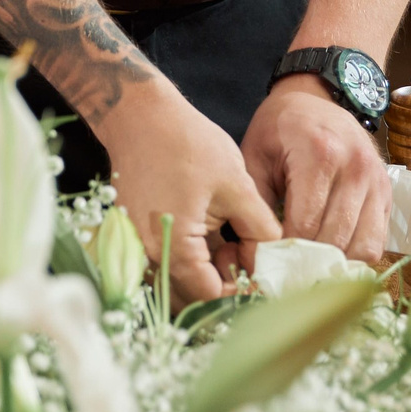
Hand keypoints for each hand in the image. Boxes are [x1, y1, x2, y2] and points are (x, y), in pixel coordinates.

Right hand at [99, 82, 281, 305]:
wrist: (140, 114)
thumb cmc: (187, 143)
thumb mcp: (237, 186)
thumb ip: (260, 230)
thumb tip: (273, 261)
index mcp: (174, 249)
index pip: (213, 297)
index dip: (244, 291)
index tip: (267, 276)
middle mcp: (149, 258)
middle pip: (193, 297)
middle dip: (227, 285)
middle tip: (252, 259)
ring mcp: (138, 249)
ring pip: (180, 283)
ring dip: (210, 275)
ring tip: (234, 243)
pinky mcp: (137, 238)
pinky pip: (168, 265)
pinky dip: (194, 262)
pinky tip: (215, 237)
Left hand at [242, 76, 392, 264]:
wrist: (316, 98)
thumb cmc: (279, 128)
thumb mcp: (255, 156)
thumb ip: (255, 204)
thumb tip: (255, 256)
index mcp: (320, 154)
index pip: (305, 224)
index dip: (284, 252)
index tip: (266, 265)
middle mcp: (356, 168)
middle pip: (335, 240)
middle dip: (308, 262)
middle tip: (285, 273)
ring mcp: (376, 181)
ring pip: (362, 247)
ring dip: (334, 263)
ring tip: (308, 265)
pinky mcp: (388, 193)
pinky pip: (377, 241)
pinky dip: (354, 254)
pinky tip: (330, 253)